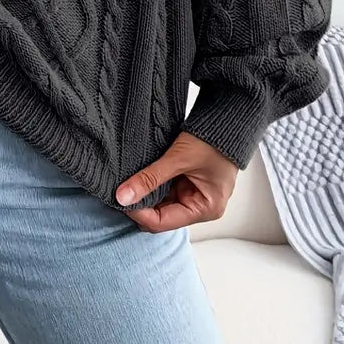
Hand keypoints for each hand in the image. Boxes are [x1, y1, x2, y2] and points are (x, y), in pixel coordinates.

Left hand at [114, 131, 237, 231]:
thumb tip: (123, 196)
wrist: (225, 122)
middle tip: (118, 192)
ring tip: (125, 185)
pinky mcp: (186, 185)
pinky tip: (137, 180)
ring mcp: (193, 196)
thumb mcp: (178, 159)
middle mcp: (199, 207)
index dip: (139, 213)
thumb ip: (149, 178)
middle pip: (161, 216)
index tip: (119, 200)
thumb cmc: (211, 142)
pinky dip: (151, 187)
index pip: (163, 222)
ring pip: (160, 204)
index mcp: (205, 209)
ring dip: (144, 196)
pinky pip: (164, 192)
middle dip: (140, 206)